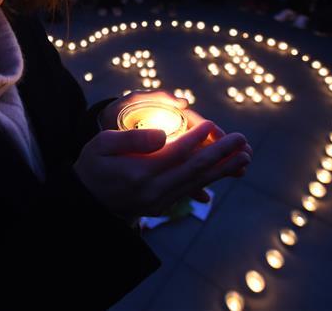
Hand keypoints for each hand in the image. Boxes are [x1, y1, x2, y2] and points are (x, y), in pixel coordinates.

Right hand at [82, 92, 251, 218]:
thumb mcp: (101, 145)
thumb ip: (132, 139)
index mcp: (138, 173)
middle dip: (220, 153)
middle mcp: (153, 191)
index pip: (175, 153)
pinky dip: (210, 180)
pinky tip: (225, 170)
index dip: (195, 138)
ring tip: (245, 156)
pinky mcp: (163, 206)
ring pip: (197, 183)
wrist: (87, 201)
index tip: (212, 124)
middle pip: (193, 170)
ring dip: (223, 169)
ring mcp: (159, 202)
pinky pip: (190, 191)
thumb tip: (163, 134)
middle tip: (242, 139)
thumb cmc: (93, 165)